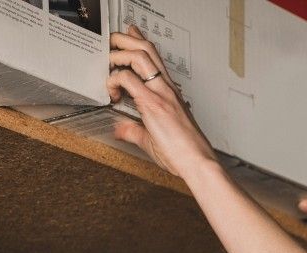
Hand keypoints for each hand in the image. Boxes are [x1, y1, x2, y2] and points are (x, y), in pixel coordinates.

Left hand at [106, 25, 218, 181]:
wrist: (198, 164)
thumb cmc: (185, 154)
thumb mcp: (153, 139)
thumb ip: (134, 131)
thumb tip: (120, 130)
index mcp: (170, 93)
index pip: (154, 58)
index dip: (138, 41)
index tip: (128, 35)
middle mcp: (166, 89)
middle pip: (146, 48)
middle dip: (123, 40)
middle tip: (111, 44)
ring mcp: (161, 94)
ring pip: (139, 55)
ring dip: (118, 54)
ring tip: (108, 64)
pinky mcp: (153, 104)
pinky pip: (128, 79)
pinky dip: (114, 80)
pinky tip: (111, 91)